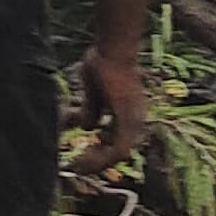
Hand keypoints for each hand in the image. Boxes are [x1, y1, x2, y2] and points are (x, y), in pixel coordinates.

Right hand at [68, 36, 149, 183]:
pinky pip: (118, 148)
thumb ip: (92, 110)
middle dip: (98, 162)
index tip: (81, 157)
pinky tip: (84, 157)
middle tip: (78, 166)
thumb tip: (88, 127)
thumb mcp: (93, 92)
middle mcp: (137, 121)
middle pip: (121, 153)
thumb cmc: (103, 63)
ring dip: (99, 162)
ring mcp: (135, 121)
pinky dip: (102, 156)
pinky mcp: (128, 120)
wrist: (112, 49)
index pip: (119, 143)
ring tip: (79, 164)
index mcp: (130, 114)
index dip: (101, 153)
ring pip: (120, 154)